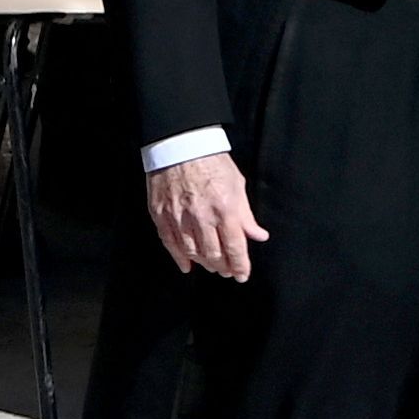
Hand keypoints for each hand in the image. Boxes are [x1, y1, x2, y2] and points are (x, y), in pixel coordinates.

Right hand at [148, 150, 269, 277]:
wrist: (179, 144)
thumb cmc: (211, 161)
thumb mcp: (236, 185)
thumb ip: (246, 214)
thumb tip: (258, 236)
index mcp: (225, 209)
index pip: (234, 247)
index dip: (240, 265)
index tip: (242, 275)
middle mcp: (202, 216)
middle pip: (213, 254)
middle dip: (223, 267)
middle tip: (227, 271)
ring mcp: (179, 216)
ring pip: (192, 252)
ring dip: (204, 263)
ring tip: (211, 266)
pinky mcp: (161, 214)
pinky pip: (170, 242)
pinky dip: (179, 257)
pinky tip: (186, 265)